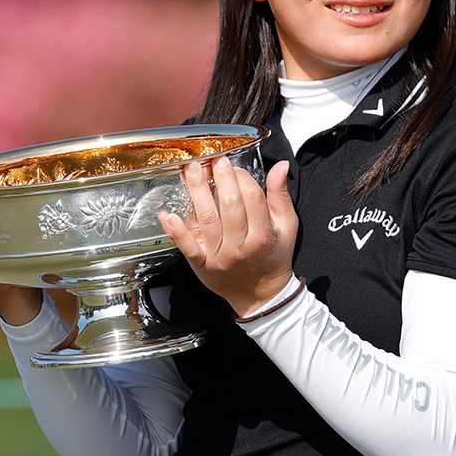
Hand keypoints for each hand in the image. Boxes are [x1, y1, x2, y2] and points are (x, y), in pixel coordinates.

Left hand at [160, 156, 296, 317]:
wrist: (261, 294)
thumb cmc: (273, 256)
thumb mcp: (286, 225)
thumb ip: (280, 195)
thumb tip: (280, 166)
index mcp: (263, 234)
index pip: (253, 198)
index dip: (242, 178)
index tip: (235, 168)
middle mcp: (241, 246)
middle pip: (229, 205)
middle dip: (220, 178)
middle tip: (213, 161)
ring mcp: (220, 256)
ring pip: (207, 220)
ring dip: (196, 192)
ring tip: (191, 171)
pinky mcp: (203, 265)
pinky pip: (188, 248)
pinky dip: (177, 231)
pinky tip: (168, 215)